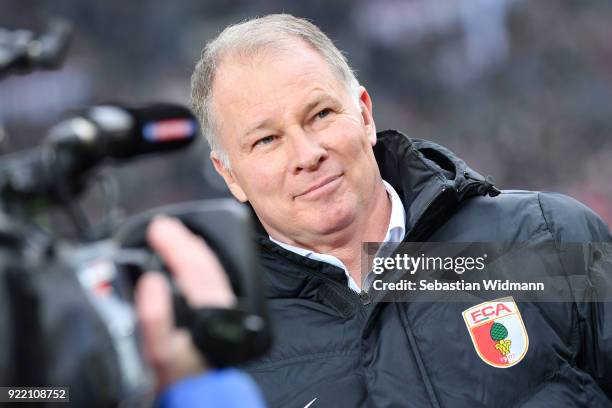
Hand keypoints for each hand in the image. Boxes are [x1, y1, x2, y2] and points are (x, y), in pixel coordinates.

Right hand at [134, 215, 235, 391]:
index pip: (193, 266)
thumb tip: (152, 282)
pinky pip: (214, 279)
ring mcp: (224, 306)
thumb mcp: (160, 352)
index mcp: (207, 309)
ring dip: (193, 248)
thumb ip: (154, 318)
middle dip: (183, 240)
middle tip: (162, 225)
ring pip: (213, 269)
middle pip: (205, 263)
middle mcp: (221, 304)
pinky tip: (192, 259)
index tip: (158, 228)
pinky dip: (201, 263)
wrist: (198, 391)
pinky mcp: (223, 311)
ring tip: (175, 234)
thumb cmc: (178, 374)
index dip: (174, 244)